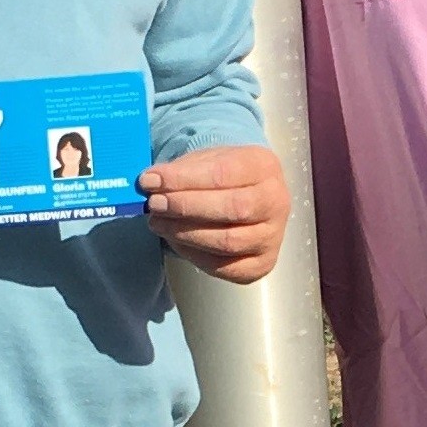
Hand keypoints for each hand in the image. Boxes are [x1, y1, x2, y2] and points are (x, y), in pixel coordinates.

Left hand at [141, 144, 288, 281]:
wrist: (247, 196)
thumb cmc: (223, 176)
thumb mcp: (206, 161)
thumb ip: (181, 170)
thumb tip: (149, 182)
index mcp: (264, 166)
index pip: (223, 172)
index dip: (184, 179)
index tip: (151, 180)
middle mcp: (276, 201)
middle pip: (232, 208)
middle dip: (186, 207)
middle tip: (154, 205)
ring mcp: (272, 236)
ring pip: (228, 241)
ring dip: (186, 233)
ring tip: (158, 223)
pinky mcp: (262, 264)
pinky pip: (225, 266)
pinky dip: (194, 255)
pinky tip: (175, 240)